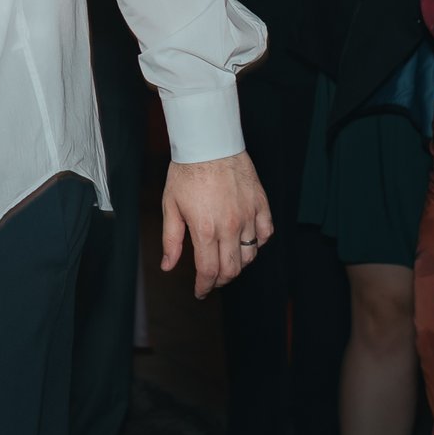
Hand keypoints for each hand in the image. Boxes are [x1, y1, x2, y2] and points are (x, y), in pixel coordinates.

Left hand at [160, 154, 275, 298]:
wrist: (209, 142)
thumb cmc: (186, 172)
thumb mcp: (170, 206)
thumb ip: (171, 239)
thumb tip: (168, 266)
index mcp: (205, 230)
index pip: (209, 271)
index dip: (204, 287)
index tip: (200, 291)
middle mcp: (230, 226)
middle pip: (232, 269)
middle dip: (220, 280)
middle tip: (212, 279)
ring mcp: (248, 215)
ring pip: (250, 255)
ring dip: (238, 264)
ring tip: (227, 261)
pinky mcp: (261, 204)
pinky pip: (265, 233)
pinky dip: (258, 243)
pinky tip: (247, 241)